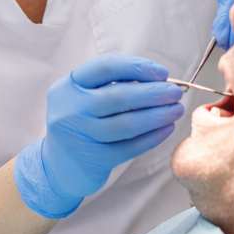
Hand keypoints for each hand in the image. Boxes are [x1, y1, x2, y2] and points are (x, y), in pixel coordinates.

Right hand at [14, 54, 184, 218]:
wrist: (58, 166)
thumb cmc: (80, 124)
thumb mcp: (83, 99)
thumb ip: (111, 85)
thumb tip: (157, 78)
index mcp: (67, 86)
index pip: (105, 67)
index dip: (137, 67)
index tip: (162, 73)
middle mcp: (69, 109)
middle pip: (118, 96)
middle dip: (153, 93)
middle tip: (175, 93)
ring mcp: (80, 135)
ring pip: (126, 123)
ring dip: (157, 115)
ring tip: (176, 110)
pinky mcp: (94, 159)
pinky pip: (130, 146)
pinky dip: (152, 137)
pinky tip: (165, 129)